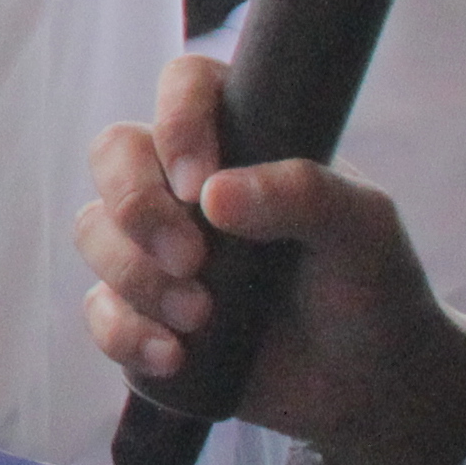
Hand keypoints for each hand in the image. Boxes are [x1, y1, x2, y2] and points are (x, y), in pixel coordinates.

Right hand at [78, 53, 465, 464]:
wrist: (369, 379)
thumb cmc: (371, 283)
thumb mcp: (362, 229)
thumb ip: (303, 194)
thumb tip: (214, 195)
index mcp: (242, 136)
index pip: (186, 85)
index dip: (176, 122)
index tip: (199, 185)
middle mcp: (186, 182)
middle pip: (113, 154)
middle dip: (136, 207)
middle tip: (190, 259)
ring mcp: (156, 247)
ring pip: (94, 231)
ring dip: (136, 277)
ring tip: (201, 317)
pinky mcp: (141, 311)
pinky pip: (98, 310)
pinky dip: (125, 334)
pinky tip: (174, 356)